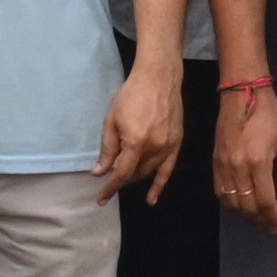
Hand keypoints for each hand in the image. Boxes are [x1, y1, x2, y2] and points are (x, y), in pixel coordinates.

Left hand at [96, 47, 188, 208]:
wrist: (159, 78)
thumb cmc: (131, 95)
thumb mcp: (111, 120)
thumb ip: (107, 150)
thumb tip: (100, 173)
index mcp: (136, 142)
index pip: (121, 173)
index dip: (110, 188)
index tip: (101, 199)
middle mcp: (154, 148)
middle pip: (135, 174)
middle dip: (121, 177)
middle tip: (111, 173)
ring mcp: (168, 146)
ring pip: (149, 172)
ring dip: (135, 176)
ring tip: (126, 174)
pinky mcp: (177, 143)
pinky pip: (168, 170)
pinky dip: (159, 185)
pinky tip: (152, 198)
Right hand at [217, 74, 276, 225]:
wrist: (243, 94)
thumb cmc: (272, 117)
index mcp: (258, 162)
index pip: (265, 201)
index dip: (273, 218)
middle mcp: (238, 167)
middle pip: (247, 206)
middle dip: (260, 221)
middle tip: (270, 227)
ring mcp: (223, 165)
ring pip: (231, 202)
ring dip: (245, 215)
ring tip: (258, 220)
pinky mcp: (215, 161)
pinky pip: (220, 191)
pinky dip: (230, 203)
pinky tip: (241, 206)